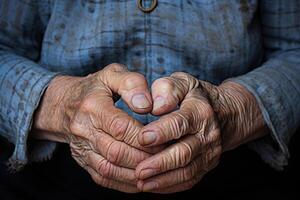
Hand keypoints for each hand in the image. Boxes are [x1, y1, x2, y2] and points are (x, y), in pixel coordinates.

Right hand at [32, 64, 156, 192]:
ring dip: (136, 173)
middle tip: (166, 157)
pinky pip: (104, 178)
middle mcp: (84, 130)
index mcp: (92, 107)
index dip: (145, 137)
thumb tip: (147, 105)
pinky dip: (125, 183)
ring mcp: (82, 149)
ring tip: (158, 170)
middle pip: (116, 152)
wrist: (63, 105)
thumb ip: (132, 84)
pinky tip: (143, 181)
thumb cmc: (94, 88)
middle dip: (145, 157)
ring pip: (110, 169)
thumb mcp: (112, 74)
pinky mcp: (83, 162)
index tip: (165, 139)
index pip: (121, 127)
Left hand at [136, 72, 267, 192]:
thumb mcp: (182, 83)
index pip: (180, 123)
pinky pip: (189, 180)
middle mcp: (208, 134)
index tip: (142, 138)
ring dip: (163, 179)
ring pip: (187, 171)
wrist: (220, 112)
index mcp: (199, 112)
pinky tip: (152, 186)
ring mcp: (209, 153)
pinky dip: (170, 186)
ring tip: (141, 183)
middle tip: (138, 170)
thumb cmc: (192, 96)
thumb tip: (156, 107)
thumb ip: (168, 89)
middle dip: (160, 163)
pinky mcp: (206, 165)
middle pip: (184, 152)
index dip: (161, 132)